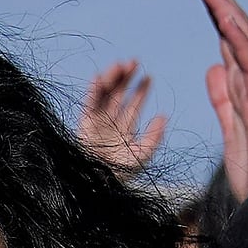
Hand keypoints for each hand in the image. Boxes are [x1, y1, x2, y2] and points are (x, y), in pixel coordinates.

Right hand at [77, 60, 167, 179]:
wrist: (97, 185)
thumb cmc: (119, 175)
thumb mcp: (141, 156)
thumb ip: (153, 138)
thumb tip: (163, 116)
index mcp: (124, 129)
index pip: (133, 105)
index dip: (141, 90)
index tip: (148, 77)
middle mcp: (110, 123)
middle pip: (118, 95)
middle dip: (126, 79)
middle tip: (134, 62)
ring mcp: (97, 122)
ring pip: (104, 95)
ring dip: (111, 79)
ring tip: (120, 66)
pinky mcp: (84, 124)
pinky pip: (89, 104)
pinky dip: (93, 91)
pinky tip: (99, 78)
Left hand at [188, 0, 247, 203]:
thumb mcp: (230, 129)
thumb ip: (222, 98)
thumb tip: (213, 67)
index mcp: (246, 86)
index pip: (227, 40)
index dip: (213, 10)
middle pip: (234, 31)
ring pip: (243, 42)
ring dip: (223, 9)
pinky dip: (240, 43)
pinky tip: (226, 20)